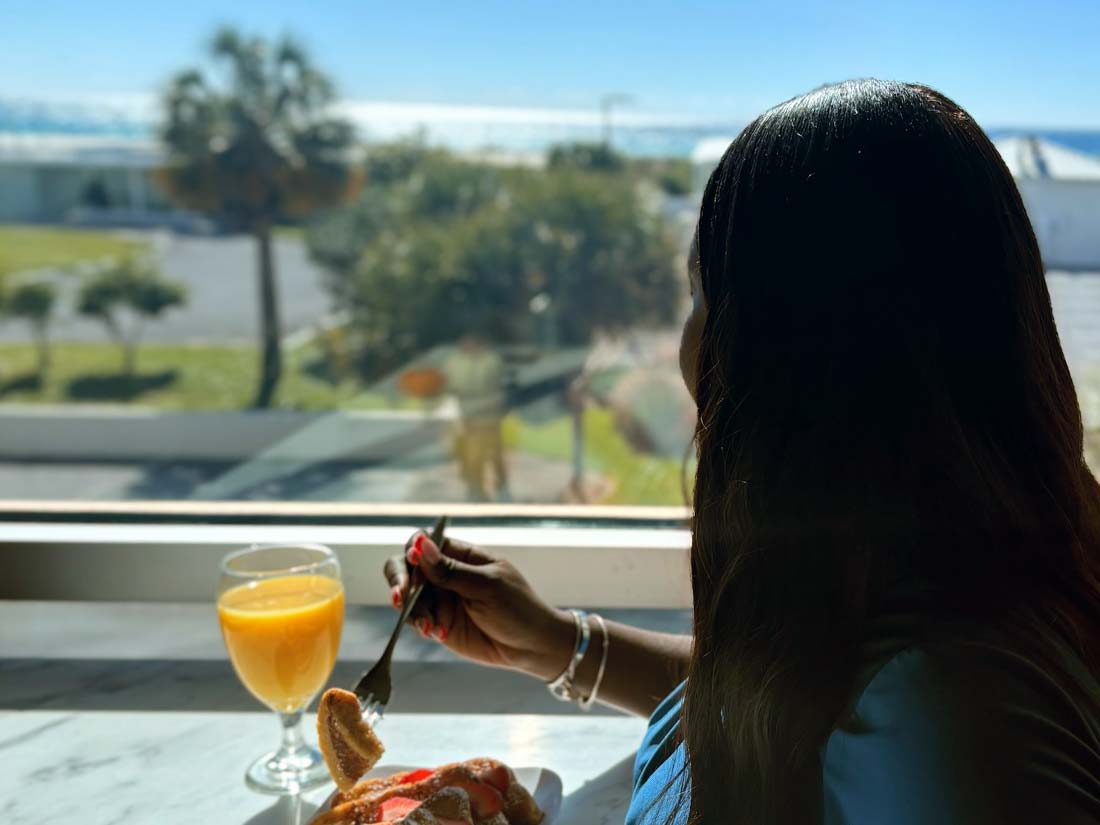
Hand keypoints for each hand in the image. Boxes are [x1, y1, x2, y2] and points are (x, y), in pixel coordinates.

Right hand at [383, 533, 574, 680]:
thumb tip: (420, 546)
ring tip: (429, 625)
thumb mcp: (487, 586)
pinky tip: (437, 633)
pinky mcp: (439, 623)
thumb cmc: (518, 608)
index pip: (425, 542)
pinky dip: (420, 625)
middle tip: (402, 597)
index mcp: (461, 556)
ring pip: (407, 596)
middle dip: (399, 580)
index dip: (413, 550)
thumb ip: (451, 571)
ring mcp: (441, 599)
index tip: (412, 562)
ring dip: (411, 609)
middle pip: (407, 566)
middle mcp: (446, 574)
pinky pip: (416, 620)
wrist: (532, 646)